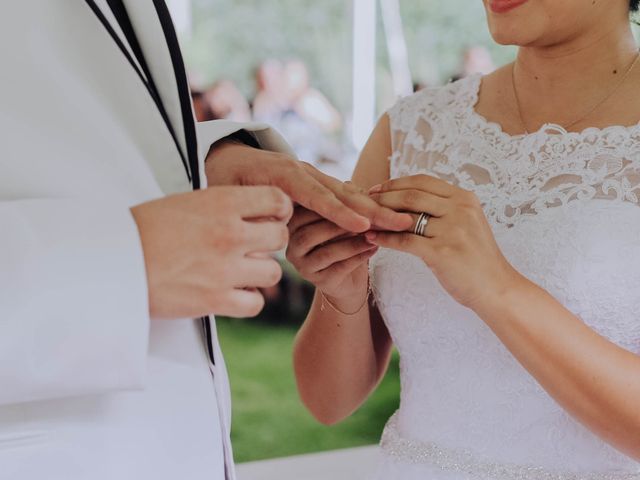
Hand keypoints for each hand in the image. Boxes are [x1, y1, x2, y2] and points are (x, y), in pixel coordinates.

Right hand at [131, 186, 291, 318]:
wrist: (111, 260)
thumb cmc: (143, 228)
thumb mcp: (186, 202)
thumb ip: (222, 207)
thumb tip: (252, 212)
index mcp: (221, 202)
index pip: (277, 199)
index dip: (279, 209)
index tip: (271, 217)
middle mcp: (229, 234)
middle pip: (280, 236)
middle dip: (271, 241)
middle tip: (254, 246)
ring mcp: (225, 269)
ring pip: (273, 272)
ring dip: (260, 272)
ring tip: (241, 271)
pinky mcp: (215, 300)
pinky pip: (256, 303)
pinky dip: (248, 300)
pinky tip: (232, 293)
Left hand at [205, 141, 411, 233]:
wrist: (231, 157)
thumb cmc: (227, 181)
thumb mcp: (230, 196)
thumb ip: (251, 213)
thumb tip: (273, 232)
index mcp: (283, 176)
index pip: (317, 197)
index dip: (340, 214)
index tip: (363, 227)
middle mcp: (303, 172)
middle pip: (343, 192)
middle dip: (373, 209)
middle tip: (402, 222)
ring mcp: (312, 175)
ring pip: (348, 191)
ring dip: (375, 207)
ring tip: (401, 220)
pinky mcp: (316, 181)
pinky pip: (344, 193)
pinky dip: (364, 204)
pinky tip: (382, 217)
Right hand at [286, 207, 375, 309]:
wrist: (349, 276)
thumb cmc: (344, 238)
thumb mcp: (342, 216)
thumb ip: (343, 201)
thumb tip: (351, 185)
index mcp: (292, 225)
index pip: (303, 214)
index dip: (328, 207)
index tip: (353, 201)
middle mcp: (292, 247)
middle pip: (310, 235)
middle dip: (339, 226)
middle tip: (364, 219)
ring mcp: (303, 267)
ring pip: (326, 253)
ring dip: (352, 243)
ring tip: (372, 236)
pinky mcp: (319, 282)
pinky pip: (339, 269)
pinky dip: (359, 257)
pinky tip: (373, 248)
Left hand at [366, 174, 519, 310]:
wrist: (497, 288)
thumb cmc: (477, 258)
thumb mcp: (466, 223)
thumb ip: (444, 209)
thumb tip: (407, 198)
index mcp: (464, 198)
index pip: (423, 181)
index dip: (396, 183)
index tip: (377, 188)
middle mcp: (460, 209)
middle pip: (411, 195)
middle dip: (382, 197)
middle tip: (362, 202)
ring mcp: (452, 230)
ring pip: (405, 216)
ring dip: (380, 217)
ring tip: (363, 219)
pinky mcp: (442, 252)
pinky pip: (405, 241)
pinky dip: (385, 239)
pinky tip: (372, 239)